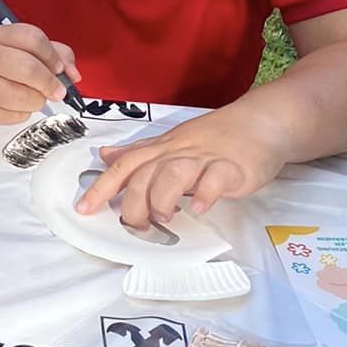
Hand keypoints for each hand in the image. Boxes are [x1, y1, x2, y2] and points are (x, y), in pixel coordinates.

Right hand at [0, 23, 79, 124]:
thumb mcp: (12, 44)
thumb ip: (49, 52)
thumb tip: (74, 74)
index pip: (33, 39)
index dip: (53, 56)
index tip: (59, 68)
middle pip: (28, 70)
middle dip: (50, 83)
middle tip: (58, 91)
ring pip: (22, 98)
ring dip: (37, 101)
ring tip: (33, 97)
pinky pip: (11, 117)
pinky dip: (22, 114)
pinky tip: (16, 105)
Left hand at [77, 106, 286, 226]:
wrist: (263, 121)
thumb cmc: (216, 135)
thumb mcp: (171, 140)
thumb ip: (139, 151)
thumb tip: (104, 155)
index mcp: (162, 148)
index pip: (124, 165)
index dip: (101, 187)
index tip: (83, 209)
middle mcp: (178, 152)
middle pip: (144, 174)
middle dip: (132, 203)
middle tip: (136, 225)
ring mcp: (205, 158)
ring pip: (173, 174)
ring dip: (162, 198)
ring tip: (165, 217)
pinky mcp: (233, 168)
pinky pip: (215, 179)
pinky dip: (205, 194)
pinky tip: (199, 208)